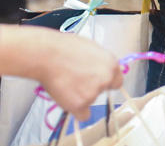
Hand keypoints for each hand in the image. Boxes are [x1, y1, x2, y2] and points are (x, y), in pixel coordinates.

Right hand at [0, 27, 123, 120]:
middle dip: (92, 87)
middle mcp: (106, 79)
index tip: (98, 82)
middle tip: (77, 81)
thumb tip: (99, 68)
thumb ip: (99, 62)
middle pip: (103, 90)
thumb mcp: (90, 49)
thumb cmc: (64, 48)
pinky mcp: (80, 104)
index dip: (106, 81)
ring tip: (66, 83)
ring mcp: (94, 93)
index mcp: (111, 64)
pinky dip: (76, 111)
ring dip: (81, 96)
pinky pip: (83, 115)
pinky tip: (67, 99)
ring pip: (90, 101)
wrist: (47, 55)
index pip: (116, 80)